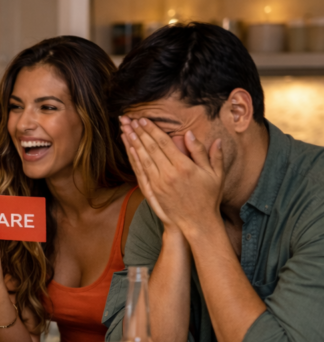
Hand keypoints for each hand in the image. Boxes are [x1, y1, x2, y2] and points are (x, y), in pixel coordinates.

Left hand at [120, 117, 223, 235]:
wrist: (197, 222)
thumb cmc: (208, 197)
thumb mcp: (215, 174)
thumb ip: (206, 153)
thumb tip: (192, 134)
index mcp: (184, 167)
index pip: (163, 143)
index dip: (152, 130)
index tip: (143, 119)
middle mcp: (169, 174)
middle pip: (150, 148)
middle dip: (138, 132)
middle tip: (129, 119)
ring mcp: (158, 183)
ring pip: (142, 158)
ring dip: (133, 142)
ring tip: (125, 129)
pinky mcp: (153, 191)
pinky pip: (140, 171)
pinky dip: (134, 158)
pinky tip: (130, 148)